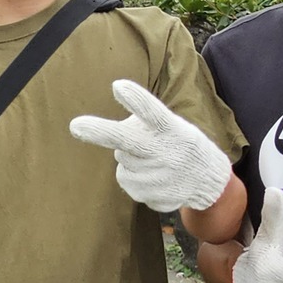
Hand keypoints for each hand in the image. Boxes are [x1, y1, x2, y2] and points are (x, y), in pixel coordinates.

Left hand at [69, 79, 231, 211]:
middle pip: (127, 140)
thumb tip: (101, 131)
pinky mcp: (150, 196)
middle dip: (100, 132)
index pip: (152, 112)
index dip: (135, 99)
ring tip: (152, 158)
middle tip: (76, 126)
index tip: (118, 86)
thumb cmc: (179, 142)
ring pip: (121, 160)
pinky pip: (125, 179)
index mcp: (171, 128)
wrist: (207, 179)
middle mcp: (165, 152)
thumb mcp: (171, 124)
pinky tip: (154, 176)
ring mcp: (157, 177)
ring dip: (129, 156)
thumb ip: (141, 122)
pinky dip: (133, 175)